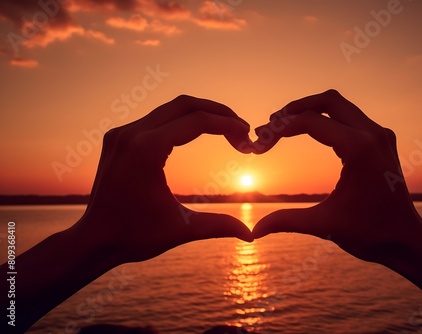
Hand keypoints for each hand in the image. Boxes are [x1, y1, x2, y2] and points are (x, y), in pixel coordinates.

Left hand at [77, 94, 253, 263]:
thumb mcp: (182, 229)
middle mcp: (131, 133)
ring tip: (225, 129)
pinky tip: (197, 133)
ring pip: (170, 108)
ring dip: (200, 114)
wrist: (94, 240)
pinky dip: (180, 120)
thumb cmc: (135, 236)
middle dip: (218, 112)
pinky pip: (155, 118)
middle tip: (241, 128)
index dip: (227, 125)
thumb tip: (251, 235)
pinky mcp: (118, 137)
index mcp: (146, 150)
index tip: (247, 135)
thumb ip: (219, 225)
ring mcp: (122, 133)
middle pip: (185, 104)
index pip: (197, 122)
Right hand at [251, 90, 421, 332]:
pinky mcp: (382, 140)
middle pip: (327, 101)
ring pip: (340, 105)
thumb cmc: (370, 234)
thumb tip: (254, 232)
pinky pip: (351, 116)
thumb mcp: (324, 225)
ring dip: (311, 111)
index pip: (311, 122)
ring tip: (285, 125)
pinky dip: (327, 118)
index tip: (261, 141)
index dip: (280, 128)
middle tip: (271, 124)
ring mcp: (381, 135)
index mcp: (359, 149)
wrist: (407, 240)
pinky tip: (311, 131)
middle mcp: (373, 135)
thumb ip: (286, 221)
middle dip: (295, 109)